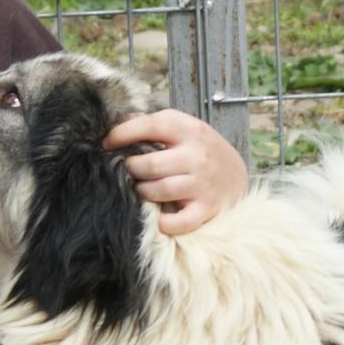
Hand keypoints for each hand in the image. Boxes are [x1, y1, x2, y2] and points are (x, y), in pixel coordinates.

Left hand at [103, 109, 247, 235]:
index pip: (149, 126)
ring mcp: (202, 184)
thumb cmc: (201, 150)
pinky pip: (177, 222)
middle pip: (149, 164)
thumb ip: (154, 123)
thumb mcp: (184, 128)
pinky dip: (164, 223)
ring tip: (144, 188)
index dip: (121, 134)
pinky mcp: (206, 209)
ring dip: (143, 192)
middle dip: (132, 169)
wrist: (237, 176)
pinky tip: (160, 216)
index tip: (106, 144)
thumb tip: (118, 121)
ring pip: (158, 191)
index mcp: (189, 129)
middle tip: (131, 171)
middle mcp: (197, 155)